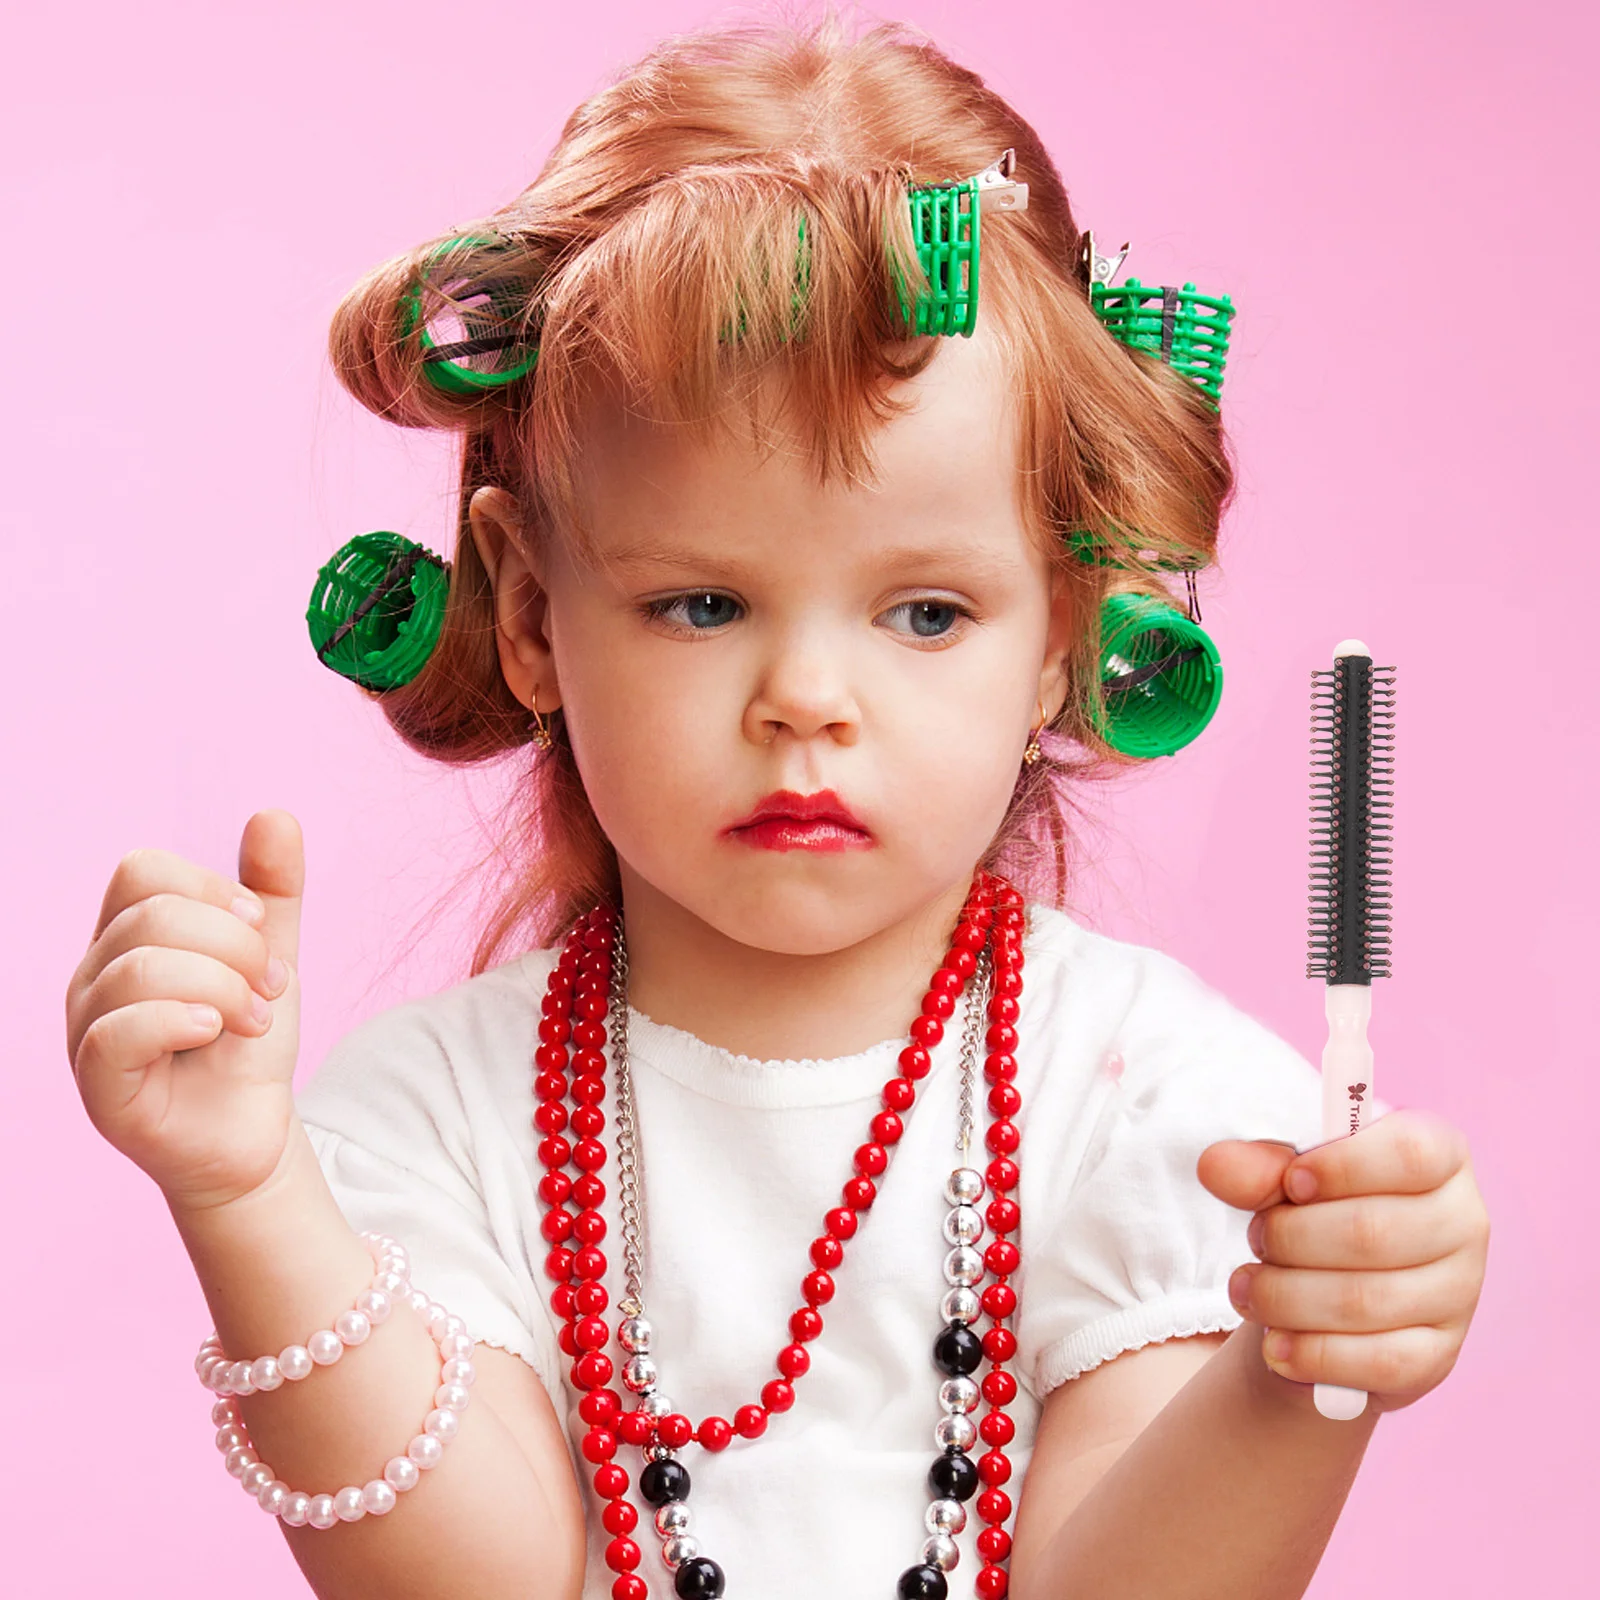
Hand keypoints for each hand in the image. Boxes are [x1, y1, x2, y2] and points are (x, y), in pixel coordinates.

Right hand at [66, 810, 305, 1213]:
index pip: (143, 870)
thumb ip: (274, 888)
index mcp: (126, 936)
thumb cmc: (246, 1041)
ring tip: (251, 1019)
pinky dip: (181, 1019)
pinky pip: (119, 1031)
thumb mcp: (271, 953)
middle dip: (233, 946)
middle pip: (152, 916)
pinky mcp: (98, 1085)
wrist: (251, 1129)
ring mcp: (86, 1031)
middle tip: (267, 987)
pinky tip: (215, 1032)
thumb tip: (275, 813)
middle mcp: (93, 977)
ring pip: (141, 968)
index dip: (212, 889)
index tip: (259, 929)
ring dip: (223, 988)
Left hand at [1197, 1110, 1489, 1414]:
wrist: (1328, 1289)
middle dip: (1291, 1237)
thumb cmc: (1316, 1208)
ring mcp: (1457, 1294)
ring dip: (1285, 1297)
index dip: (1343, 1167)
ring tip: (1247, 1288)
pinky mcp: (1437, 1356)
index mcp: (1441, 1155)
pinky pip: (1378, 1363)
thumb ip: (1256, 1165)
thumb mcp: (1286, 1175)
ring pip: (1365, 1301)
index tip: (1291, 1182)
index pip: (1411, 1153)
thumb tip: (1214, 1166)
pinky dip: (1314, 1354)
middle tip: (1255, 1239)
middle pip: (1372, 1232)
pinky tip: (1275, 1345)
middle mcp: (1463, 1222)